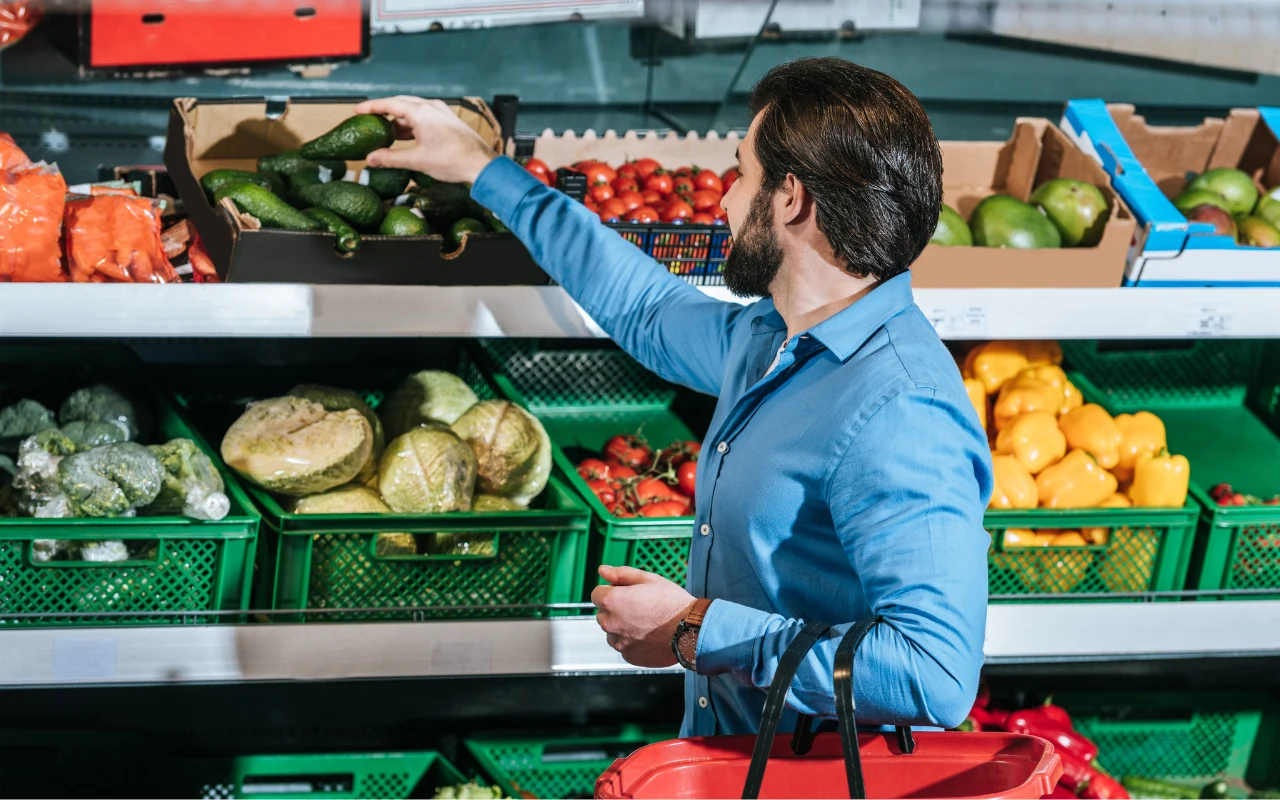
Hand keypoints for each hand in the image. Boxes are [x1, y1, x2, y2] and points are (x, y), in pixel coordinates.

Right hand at [353, 96, 495, 184]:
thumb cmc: (453, 161)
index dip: (371, 106)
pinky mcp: (447, 120)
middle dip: (383, 111)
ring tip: (385, 132)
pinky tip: (405, 136)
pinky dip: (411, 124)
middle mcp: (431, 107)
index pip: (390, 103)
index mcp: (422, 112)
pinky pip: (424, 117)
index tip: (357, 110)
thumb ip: (391, 158)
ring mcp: (441, 112)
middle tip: (369, 118)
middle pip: (401, 103)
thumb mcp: (417, 161)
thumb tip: (371, 159)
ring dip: (398, 120)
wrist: (482, 165)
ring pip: (413, 110)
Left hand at [592, 565, 694, 668]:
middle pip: (603, 613)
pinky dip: (632, 641)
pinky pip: (624, 646)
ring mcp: (618, 642)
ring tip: (645, 622)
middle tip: (639, 606)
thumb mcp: (647, 579)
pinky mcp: (628, 656)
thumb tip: (603, 570)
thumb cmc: (671, 603)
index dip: (611, 591)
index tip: (625, 593)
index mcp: (611, 601)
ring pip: (612, 631)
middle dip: (616, 609)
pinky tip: (648, 635)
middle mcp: (610, 623)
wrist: (690, 629)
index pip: (596, 594)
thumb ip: (621, 574)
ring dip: (622, 626)